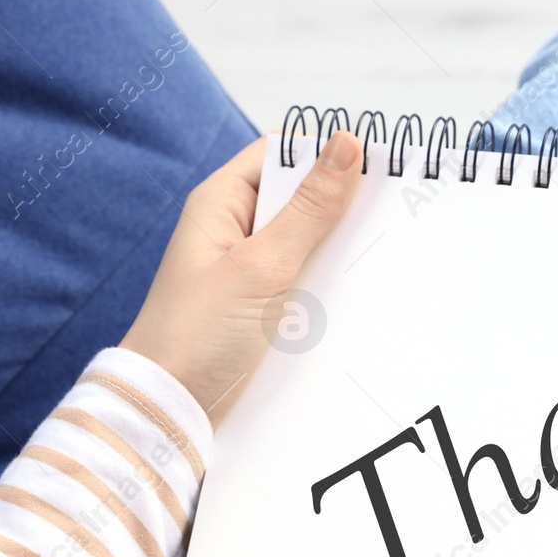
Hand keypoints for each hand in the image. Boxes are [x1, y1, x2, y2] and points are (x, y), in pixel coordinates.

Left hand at [121, 132, 362, 424]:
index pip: (281, 154)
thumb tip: (346, 145)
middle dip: (341, 207)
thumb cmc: (196, 336)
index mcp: (222, 203)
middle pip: (300, 199)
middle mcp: (234, 230)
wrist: (169, 411)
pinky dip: (329, 285)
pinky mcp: (261, 308)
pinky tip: (356, 295)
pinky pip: (305, 282)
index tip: (376, 165)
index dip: (326, 154)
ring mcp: (248, 271)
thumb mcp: (261, 266)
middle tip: (388, 214)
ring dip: (338, 251)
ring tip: (377, 258)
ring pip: (308, 244)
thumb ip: (308, 210)